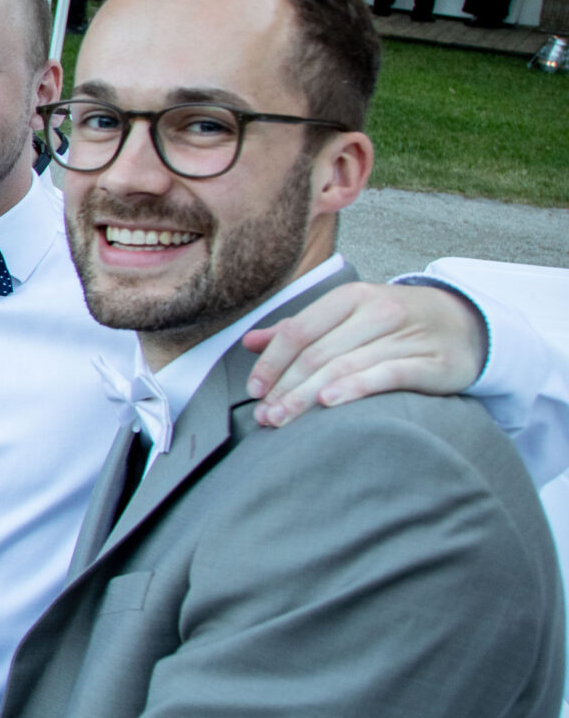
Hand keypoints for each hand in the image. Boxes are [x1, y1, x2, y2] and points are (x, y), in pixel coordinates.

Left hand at [243, 281, 487, 427]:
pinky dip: (356, 387)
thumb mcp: (348, 316)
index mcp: (351, 298)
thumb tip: (250, 342)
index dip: (272, 362)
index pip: (299, 331)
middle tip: (264, 417)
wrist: (467, 324)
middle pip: (318, 354)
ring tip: (283, 420)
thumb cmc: (394, 324)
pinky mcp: (434, 362)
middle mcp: (378, 312)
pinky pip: (389, 374)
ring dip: (308, 396)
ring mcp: (408, 336)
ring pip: (346, 367)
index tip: (254, 391)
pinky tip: (330, 402)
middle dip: (285, 388)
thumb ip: (300, 329)